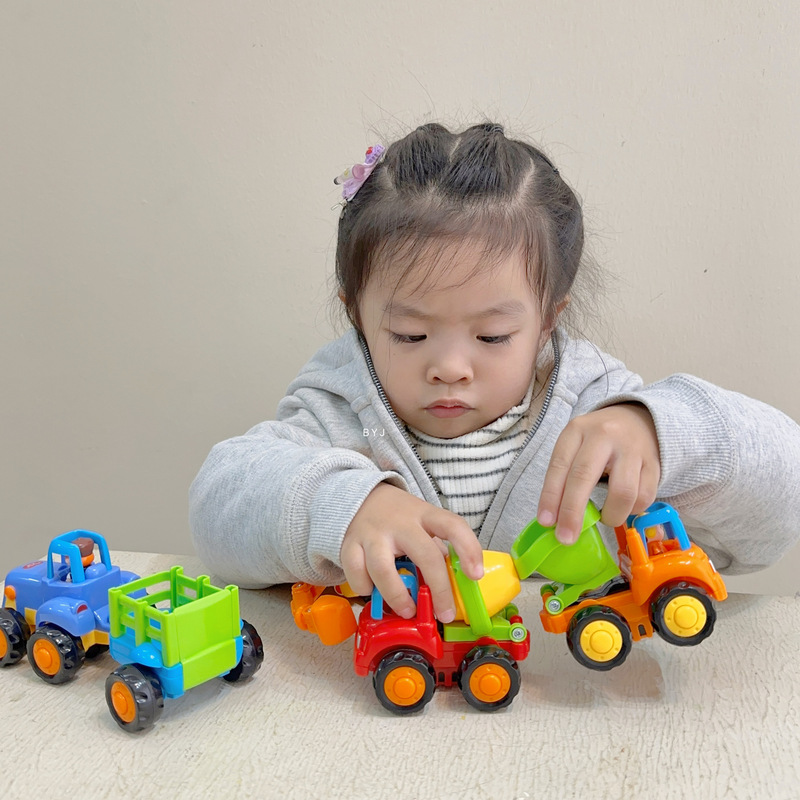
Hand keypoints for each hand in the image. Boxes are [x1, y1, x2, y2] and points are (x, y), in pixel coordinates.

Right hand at [340, 483, 483, 621]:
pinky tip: (372, 591)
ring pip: (383, 567)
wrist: (360, 497)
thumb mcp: (423, 523)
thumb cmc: (399, 518)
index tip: (475, 575)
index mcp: (425, 515)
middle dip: (438, 588)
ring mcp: (373, 533)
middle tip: (444, 613)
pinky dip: (364, 588)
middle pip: (424, 554)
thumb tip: (455, 586)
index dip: (468, 549)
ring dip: (397, 595)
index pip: (453, 526)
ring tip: (407, 610)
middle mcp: (400, 522)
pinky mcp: (349, 544)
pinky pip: (355, 573)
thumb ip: (436, 549)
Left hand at [537, 404, 660, 543]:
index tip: (546, 522)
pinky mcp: (655, 463)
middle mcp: (604, 435)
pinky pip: (644, 497)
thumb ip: (566, 474)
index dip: (550, 496)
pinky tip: (624, 507)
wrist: (637, 420)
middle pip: (584, 476)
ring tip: (605, 518)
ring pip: (622, 492)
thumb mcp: (576, 445)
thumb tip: (555, 518)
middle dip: (573, 512)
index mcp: (577, 430)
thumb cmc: (598, 440)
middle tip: (566, 538)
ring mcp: (632, 448)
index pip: (559, 465)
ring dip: (610, 515)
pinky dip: (632, 510)